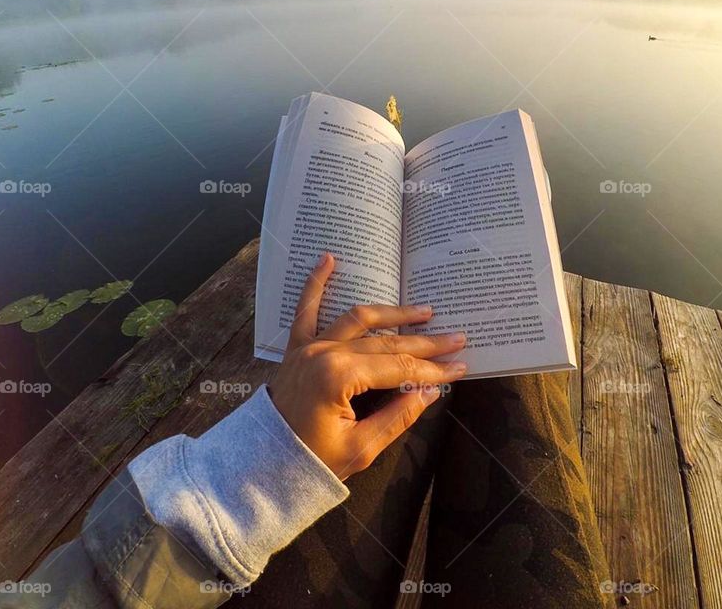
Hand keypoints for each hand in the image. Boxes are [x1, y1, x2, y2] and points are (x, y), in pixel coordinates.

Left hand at [268, 252, 466, 479]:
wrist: (260, 462)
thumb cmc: (310, 461)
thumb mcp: (360, 448)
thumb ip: (397, 417)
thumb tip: (429, 392)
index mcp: (339, 377)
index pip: (399, 369)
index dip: (433, 369)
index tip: (461, 367)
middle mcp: (325, 352)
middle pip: (386, 343)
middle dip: (425, 343)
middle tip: (457, 338)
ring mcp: (309, 346)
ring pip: (358, 319)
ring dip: (393, 313)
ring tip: (424, 310)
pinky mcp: (296, 346)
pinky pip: (306, 309)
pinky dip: (316, 282)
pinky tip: (328, 258)